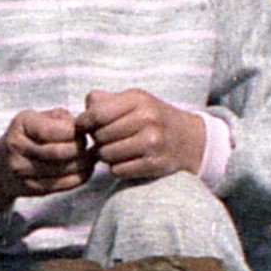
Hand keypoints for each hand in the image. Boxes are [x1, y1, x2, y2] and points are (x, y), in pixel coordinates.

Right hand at [0, 107, 91, 210]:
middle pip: (60, 152)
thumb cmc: (26, 136)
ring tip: (90, 158)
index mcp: (22, 124)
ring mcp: (22, 170)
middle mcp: (18, 147)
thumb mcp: (36, 118)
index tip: (83, 131)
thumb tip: (83, 128)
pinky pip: (62, 185)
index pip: (56, 130)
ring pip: (63, 170)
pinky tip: (85, 170)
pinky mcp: (31, 188)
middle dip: (81, 149)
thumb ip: (60, 118)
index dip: (76, 132)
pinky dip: (80, 178)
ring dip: (83, 164)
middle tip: (89, 146)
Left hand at [80, 88, 206, 182]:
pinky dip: (117, 167)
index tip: (83, 126)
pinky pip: (117, 170)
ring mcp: (152, 143)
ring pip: (106, 155)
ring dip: (105, 155)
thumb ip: (104, 101)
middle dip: (97, 139)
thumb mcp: (134, 100)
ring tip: (115, 149)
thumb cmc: (153, 117)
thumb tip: (81, 115)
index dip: (84, 122)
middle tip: (104, 139)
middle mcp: (146, 120)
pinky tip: (126, 160)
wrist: (189, 140)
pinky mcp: (154, 165)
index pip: (96, 114)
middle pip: (99, 136)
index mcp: (138, 100)